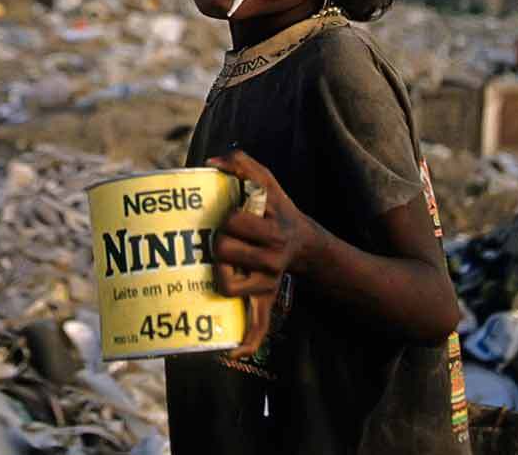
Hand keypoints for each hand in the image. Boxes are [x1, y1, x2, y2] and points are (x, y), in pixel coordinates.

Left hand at [208, 150, 322, 358]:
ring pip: (226, 284)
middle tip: (222, 238)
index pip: (234, 223)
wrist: (306, 246)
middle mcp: (273, 259)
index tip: (230, 214)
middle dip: (217, 242)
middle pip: (224, 251)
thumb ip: (243, 164)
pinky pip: (257, 328)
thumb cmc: (277, 210)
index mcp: (272, 230)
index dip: (226, 217)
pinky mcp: (264, 300)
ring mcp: (268, 283)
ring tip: (219, 262)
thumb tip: (211, 163)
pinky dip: (245, 343)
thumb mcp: (268, 182)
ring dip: (216, 273)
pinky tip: (231, 354)